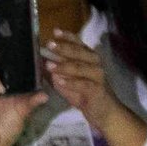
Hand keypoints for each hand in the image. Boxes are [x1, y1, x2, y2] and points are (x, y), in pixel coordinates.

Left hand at [44, 28, 146, 145]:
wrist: (104, 113)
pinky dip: (71, 83)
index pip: (79, 45)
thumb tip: (42, 63)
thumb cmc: (85, 96)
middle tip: (49, 44)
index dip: (68, 37)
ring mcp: (98, 76)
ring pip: (81, 67)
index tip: (55, 32)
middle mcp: (95, 64)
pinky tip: (59, 81)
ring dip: (64, 65)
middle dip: (64, 48)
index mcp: (89, 59)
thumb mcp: (69, 83)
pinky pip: (83, 84)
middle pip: (79, 53)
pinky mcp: (97, 90)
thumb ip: (58, 73)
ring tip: (49, 64)